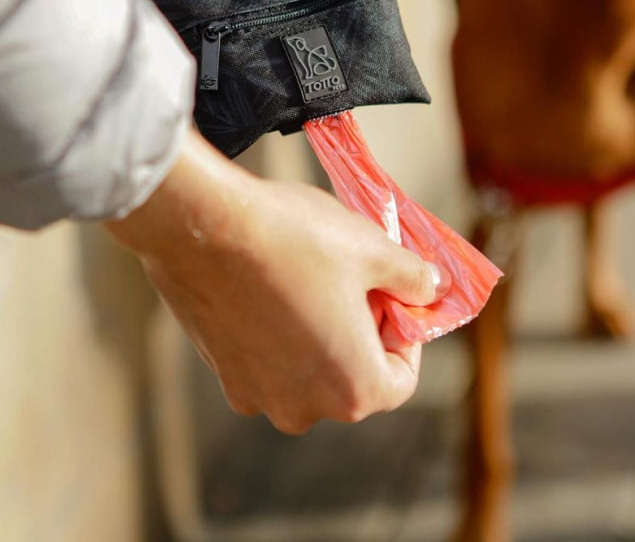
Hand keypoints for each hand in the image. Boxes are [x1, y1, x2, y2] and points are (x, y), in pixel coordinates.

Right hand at [105, 128, 442, 433]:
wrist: (202, 225)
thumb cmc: (294, 239)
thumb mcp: (373, 249)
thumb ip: (414, 277)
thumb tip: (432, 288)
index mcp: (351, 390)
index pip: (401, 379)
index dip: (406, 333)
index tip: (395, 293)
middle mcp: (303, 408)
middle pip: (354, 377)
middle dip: (364, 329)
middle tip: (358, 277)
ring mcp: (256, 394)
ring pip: (310, 368)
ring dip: (323, 330)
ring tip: (316, 275)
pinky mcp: (223, 372)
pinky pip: (269, 360)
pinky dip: (282, 331)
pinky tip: (276, 284)